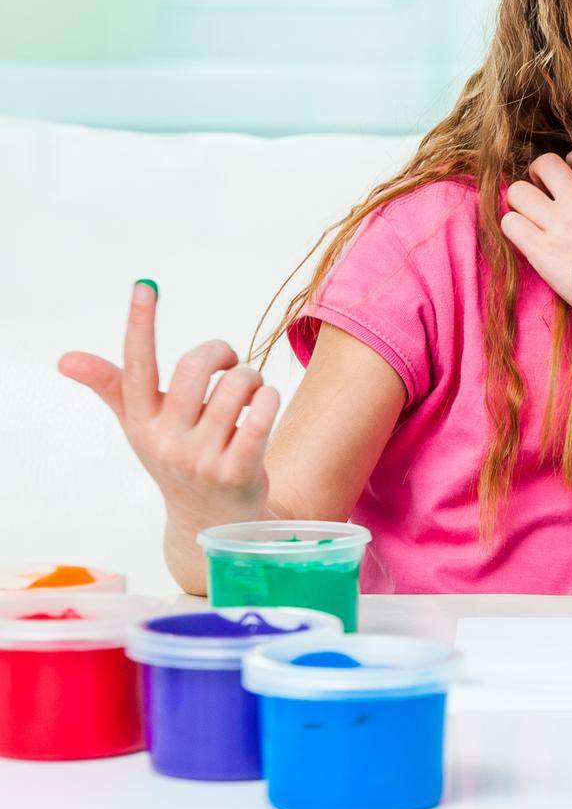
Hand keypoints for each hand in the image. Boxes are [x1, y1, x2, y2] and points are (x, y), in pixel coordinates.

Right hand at [57, 281, 277, 529]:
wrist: (211, 522)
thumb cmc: (179, 458)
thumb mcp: (143, 427)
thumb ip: (113, 387)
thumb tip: (66, 358)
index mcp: (141, 423)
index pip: (135, 368)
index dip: (139, 325)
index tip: (144, 286)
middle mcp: (165, 442)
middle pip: (194, 366)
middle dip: (221, 353)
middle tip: (230, 363)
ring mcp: (201, 459)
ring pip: (238, 385)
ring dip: (253, 379)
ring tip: (251, 395)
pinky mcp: (237, 471)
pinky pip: (262, 413)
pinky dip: (269, 398)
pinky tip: (264, 407)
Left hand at [500, 149, 571, 342]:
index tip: (570, 179)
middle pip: (544, 164)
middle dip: (538, 173)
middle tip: (540, 190)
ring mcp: (559, 227)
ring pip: (518, 191)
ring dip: (521, 201)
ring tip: (528, 216)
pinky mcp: (541, 253)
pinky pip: (510, 223)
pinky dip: (513, 228)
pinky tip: (525, 240)